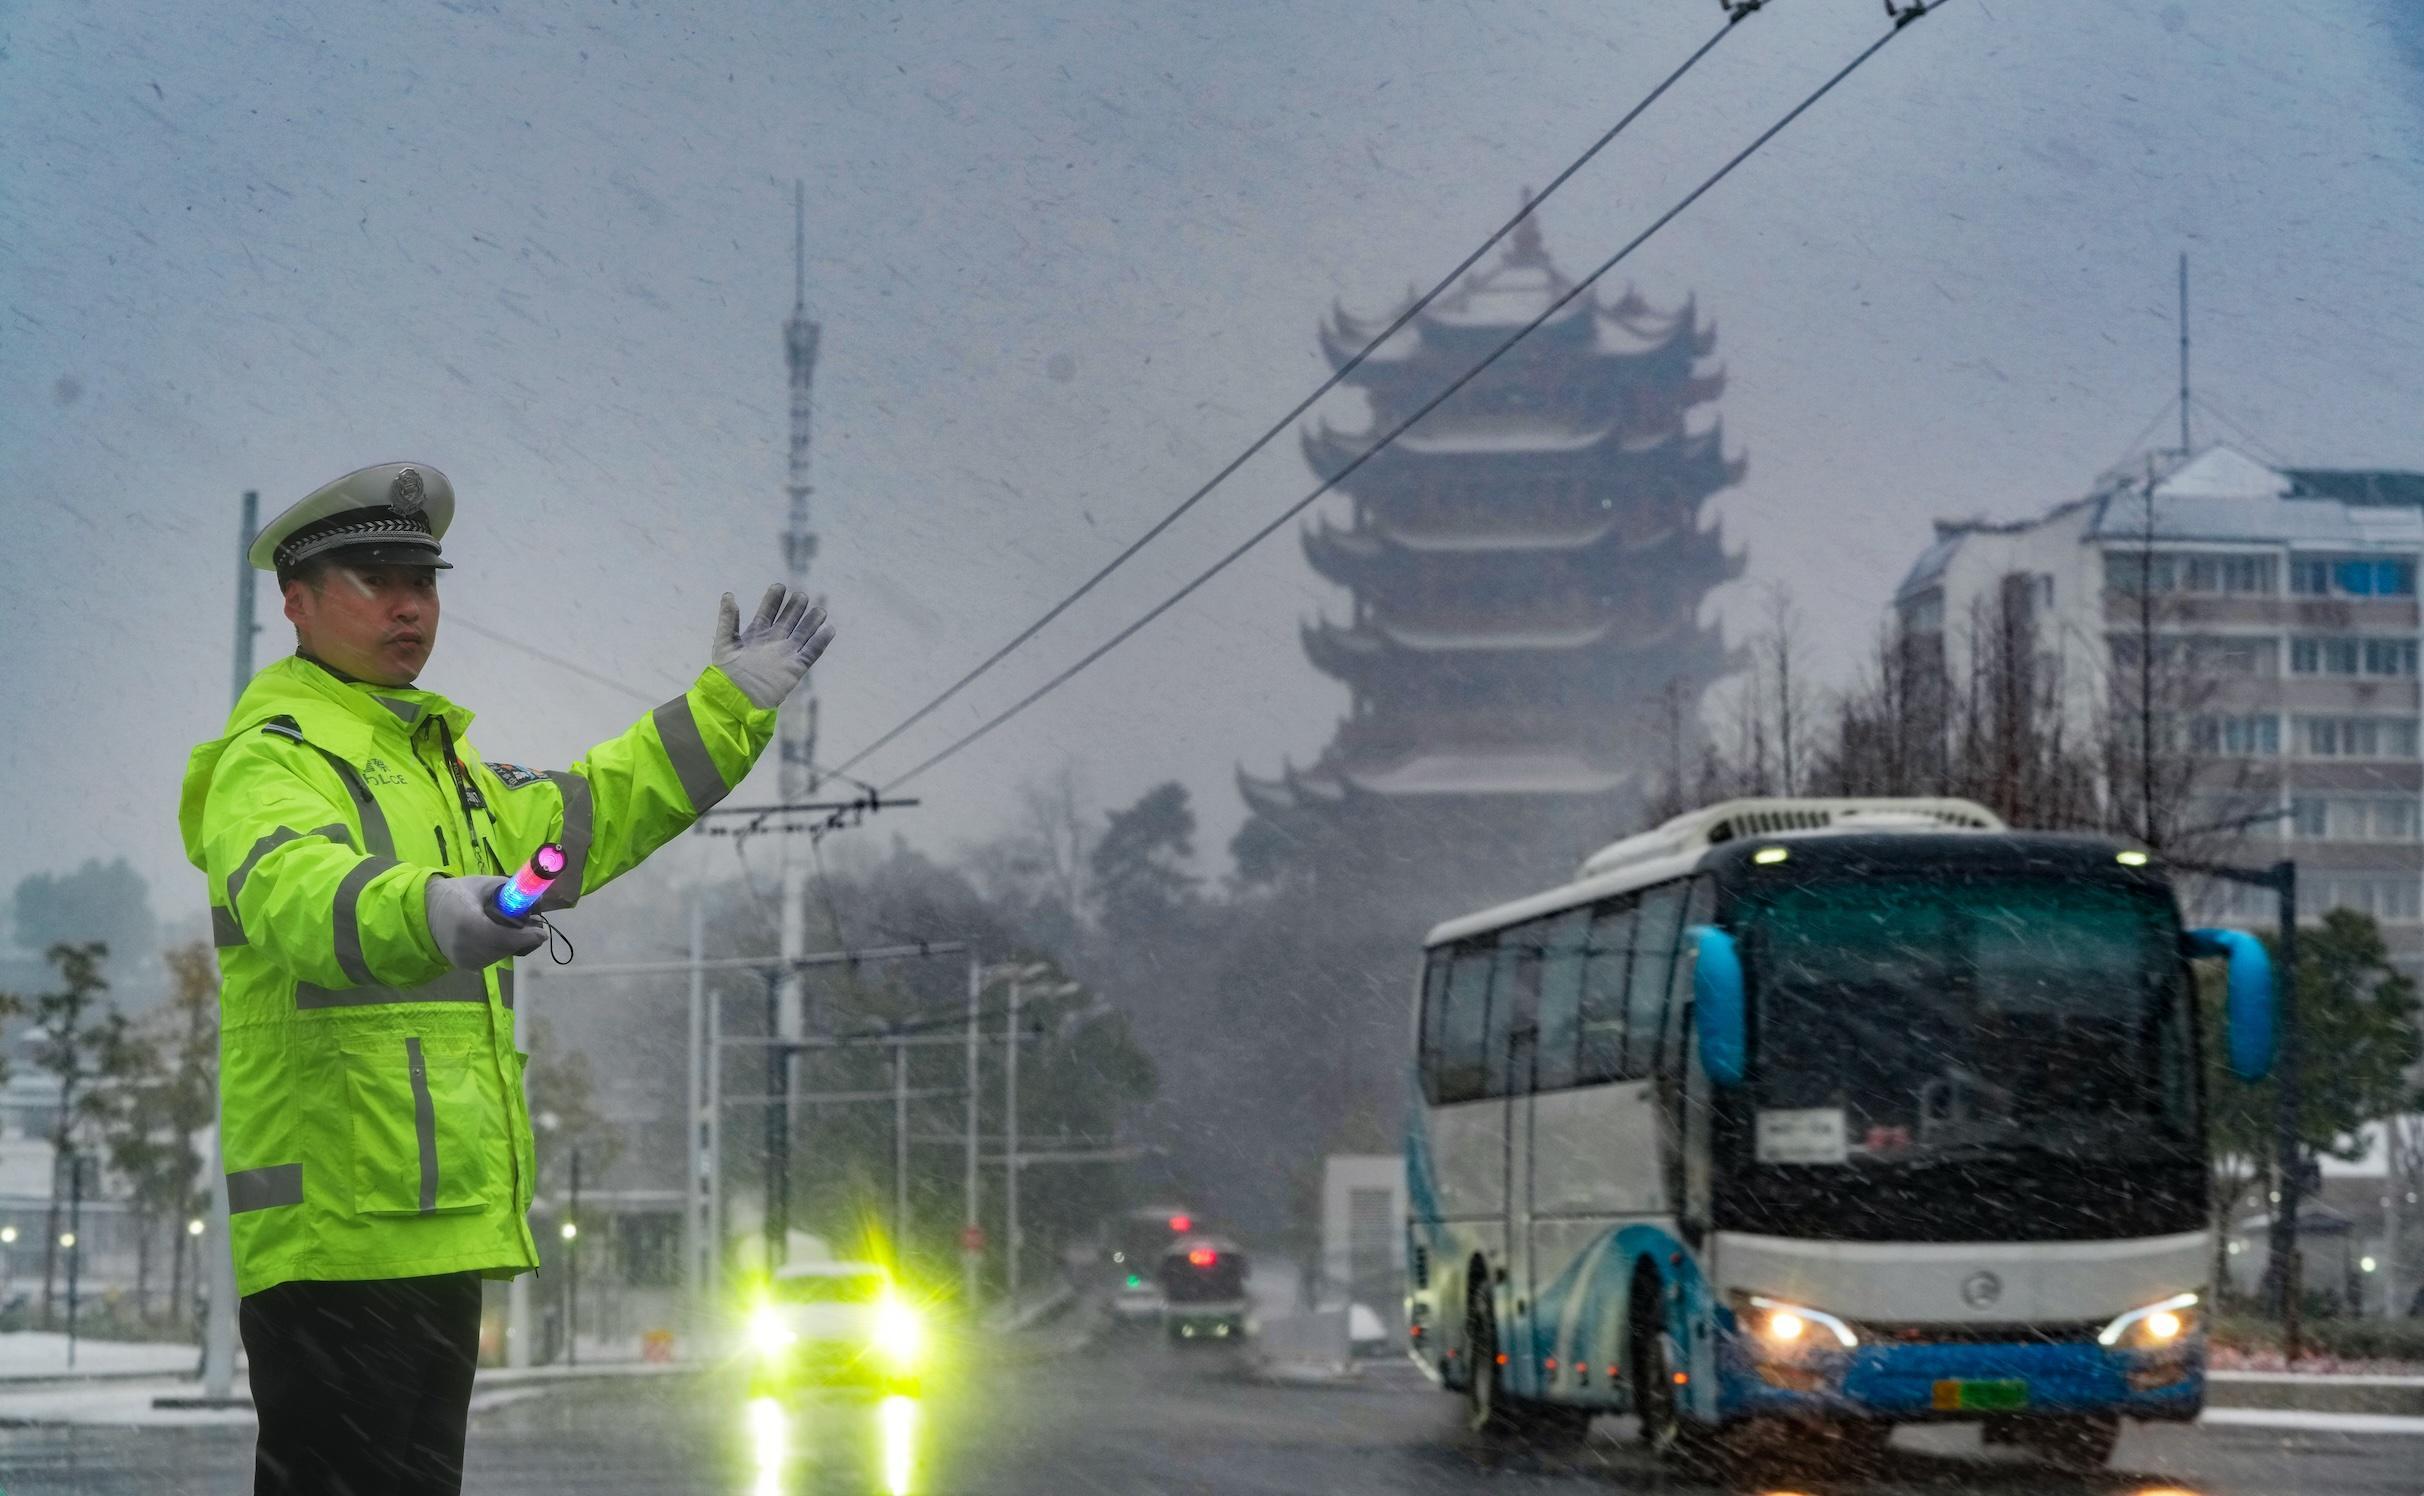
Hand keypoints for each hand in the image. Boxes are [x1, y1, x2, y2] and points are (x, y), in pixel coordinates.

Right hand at [423, 875, 548, 969]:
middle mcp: (465, 947)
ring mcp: (464, 959)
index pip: (504, 937)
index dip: (526, 936)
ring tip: (515, 930)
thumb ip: (509, 891)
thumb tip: (537, 899)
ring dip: (512, 945)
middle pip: (505, 947)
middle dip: (522, 939)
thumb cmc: (457, 894)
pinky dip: (499, 949)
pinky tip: (498, 936)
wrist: (426, 911)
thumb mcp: (483, 884)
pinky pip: (490, 959)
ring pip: (500, 955)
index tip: (541, 933)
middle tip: (533, 927)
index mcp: (469, 924)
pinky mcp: (464, 965)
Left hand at [712, 583, 835, 708]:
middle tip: (802, 595)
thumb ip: (728, 619)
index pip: (767, 612)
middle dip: (795, 607)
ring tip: (819, 609)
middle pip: (788, 620)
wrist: (737, 697)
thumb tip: (729, 595)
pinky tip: (829, 629)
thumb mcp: (724, 642)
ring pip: (802, 633)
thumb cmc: (727, 673)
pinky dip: (821, 641)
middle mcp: (773, 642)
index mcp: (756, 635)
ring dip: (811, 621)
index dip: (774, 599)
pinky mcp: (796, 668)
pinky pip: (812, 652)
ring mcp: (786, 654)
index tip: (780, 586)